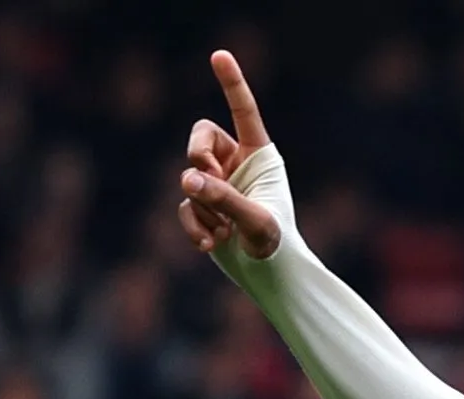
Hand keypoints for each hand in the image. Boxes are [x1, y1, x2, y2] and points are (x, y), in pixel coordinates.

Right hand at [175, 51, 286, 260]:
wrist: (272, 277)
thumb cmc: (277, 245)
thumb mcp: (256, 221)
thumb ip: (225, 199)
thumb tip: (189, 180)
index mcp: (260, 154)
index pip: (243, 111)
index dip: (232, 84)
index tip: (219, 56)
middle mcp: (237, 163)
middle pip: (201, 136)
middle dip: (197, 154)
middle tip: (204, 175)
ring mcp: (218, 184)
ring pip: (189, 177)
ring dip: (203, 206)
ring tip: (222, 231)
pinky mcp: (204, 208)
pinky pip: (186, 206)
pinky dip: (194, 225)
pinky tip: (209, 244)